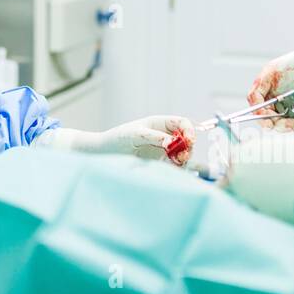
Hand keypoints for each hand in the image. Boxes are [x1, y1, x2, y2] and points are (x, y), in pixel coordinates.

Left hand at [37, 115, 194, 165]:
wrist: (104, 155)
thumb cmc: (117, 139)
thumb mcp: (134, 134)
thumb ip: (154, 137)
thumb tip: (171, 143)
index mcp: (159, 123)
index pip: (182, 123)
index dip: (189, 130)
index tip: (189, 141)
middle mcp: (164, 136)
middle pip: (186, 140)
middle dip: (187, 148)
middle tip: (182, 157)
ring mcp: (163, 151)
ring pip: (182, 154)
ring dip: (183, 159)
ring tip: (175, 164)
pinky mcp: (160, 165)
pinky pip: (174, 167)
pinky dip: (176, 169)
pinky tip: (170, 171)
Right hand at [246, 36, 293, 131]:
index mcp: (271, 74)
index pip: (255, 95)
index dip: (258, 110)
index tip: (270, 123)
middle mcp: (272, 86)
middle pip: (263, 111)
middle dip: (278, 122)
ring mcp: (280, 95)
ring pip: (276, 118)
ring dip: (292, 123)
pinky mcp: (289, 102)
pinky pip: (287, 118)